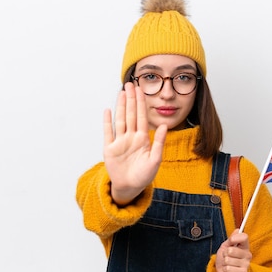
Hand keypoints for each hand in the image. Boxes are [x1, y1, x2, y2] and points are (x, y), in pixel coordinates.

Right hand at [103, 82, 166, 205]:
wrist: (130, 188)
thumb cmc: (144, 176)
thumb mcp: (155, 160)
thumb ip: (159, 143)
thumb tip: (163, 125)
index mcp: (143, 139)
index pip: (142, 117)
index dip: (141, 103)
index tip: (140, 89)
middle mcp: (131, 137)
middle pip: (130, 114)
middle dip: (130, 99)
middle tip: (130, 84)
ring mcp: (120, 142)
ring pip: (120, 120)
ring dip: (120, 106)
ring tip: (121, 93)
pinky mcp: (109, 149)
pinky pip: (108, 132)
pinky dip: (107, 122)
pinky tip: (108, 110)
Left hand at [215, 229, 251, 271]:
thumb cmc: (225, 259)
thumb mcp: (225, 247)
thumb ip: (231, 239)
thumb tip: (237, 230)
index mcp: (244, 246)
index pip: (244, 237)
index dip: (236, 238)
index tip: (231, 240)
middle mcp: (247, 255)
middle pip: (232, 250)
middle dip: (225, 254)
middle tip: (227, 256)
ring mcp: (246, 264)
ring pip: (228, 260)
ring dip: (224, 262)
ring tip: (227, 264)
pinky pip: (228, 268)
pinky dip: (225, 269)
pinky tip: (228, 270)